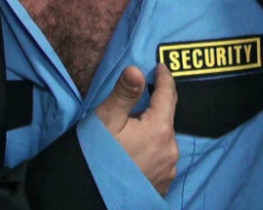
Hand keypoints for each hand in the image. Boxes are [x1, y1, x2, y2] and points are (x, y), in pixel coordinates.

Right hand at [94, 64, 178, 194]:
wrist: (91, 199)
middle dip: (156, 105)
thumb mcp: (106, 121)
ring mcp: (168, 170)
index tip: (161, 66)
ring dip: (154, 130)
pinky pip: (162, 158)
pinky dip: (153, 149)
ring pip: (164, 139)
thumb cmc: (97, 157)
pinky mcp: (163, 185)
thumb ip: (124, 94)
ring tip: (134, 129)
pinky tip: (137, 151)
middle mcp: (171, 150)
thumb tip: (136, 70)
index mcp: (160, 129)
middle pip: (167, 118)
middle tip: (139, 98)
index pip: (168, 94)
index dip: (164, 77)